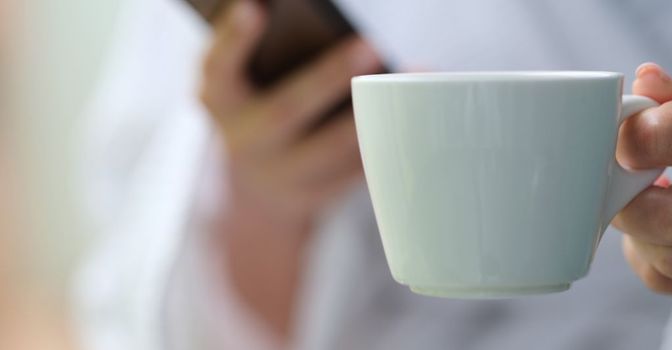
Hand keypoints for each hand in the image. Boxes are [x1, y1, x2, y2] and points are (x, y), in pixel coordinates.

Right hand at [197, 0, 381, 339]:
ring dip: (376, 115)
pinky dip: (388, 142)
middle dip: (328, 78)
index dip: (235, 39)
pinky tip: (420, 115)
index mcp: (220, 101)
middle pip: (287, 110)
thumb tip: (339, 31)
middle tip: (370, 45)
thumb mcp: (247, 89)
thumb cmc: (262, 115)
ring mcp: (283, 174)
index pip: (218, 67)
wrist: (257, 195)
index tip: (255, 6)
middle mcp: (245, 140)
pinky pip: (357, 170)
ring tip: (414, 78)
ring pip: (332, 149)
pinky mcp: (319, 194)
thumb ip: (271, 60)